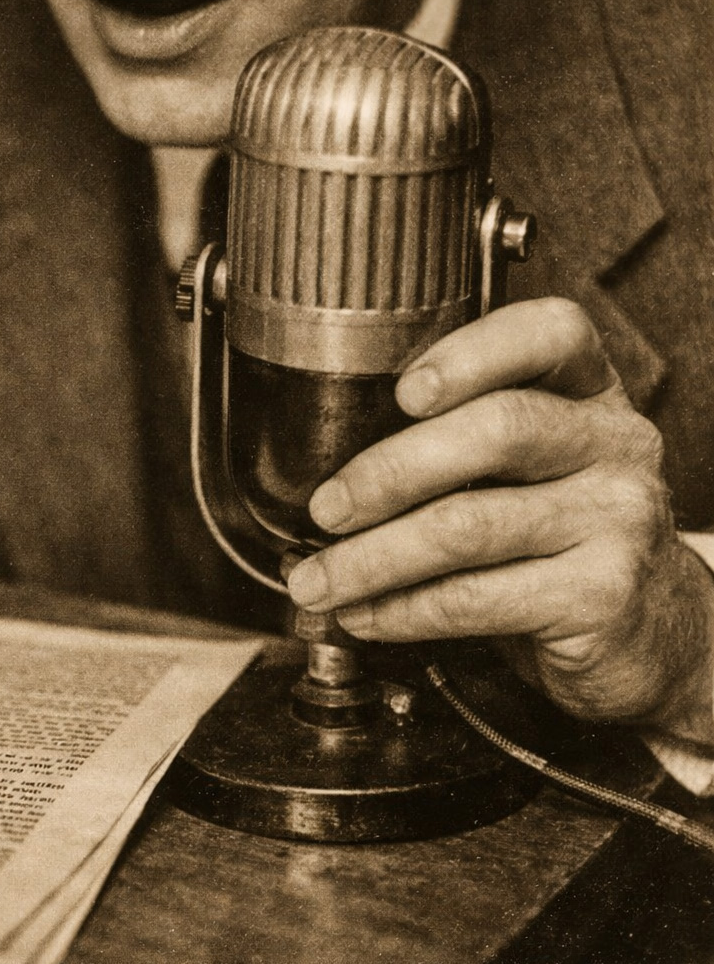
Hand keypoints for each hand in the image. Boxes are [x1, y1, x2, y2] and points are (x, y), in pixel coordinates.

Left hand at [286, 298, 713, 744]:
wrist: (648, 631)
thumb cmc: (554, 535)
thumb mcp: (523, 469)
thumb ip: (454, 440)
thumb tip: (320, 464)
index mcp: (589, 392)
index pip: (551, 332)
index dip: (471, 352)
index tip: (401, 390)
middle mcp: (616, 443)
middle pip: (497, 430)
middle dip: (388, 472)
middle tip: (324, 510)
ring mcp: (618, 519)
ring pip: (470, 525)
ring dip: (372, 559)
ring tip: (316, 580)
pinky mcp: (602, 596)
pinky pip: (477, 598)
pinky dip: (402, 609)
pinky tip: (363, 615)